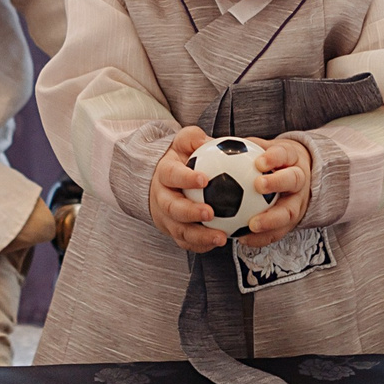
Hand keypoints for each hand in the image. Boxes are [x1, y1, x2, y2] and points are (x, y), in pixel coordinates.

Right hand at [148, 126, 224, 251]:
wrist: (163, 182)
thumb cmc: (181, 159)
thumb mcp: (183, 143)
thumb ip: (194, 138)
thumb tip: (210, 140)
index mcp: (164, 174)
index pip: (172, 175)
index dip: (185, 178)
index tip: (204, 180)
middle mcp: (161, 198)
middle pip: (172, 208)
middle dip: (190, 212)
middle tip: (210, 213)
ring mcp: (166, 218)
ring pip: (180, 230)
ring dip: (200, 236)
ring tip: (221, 237)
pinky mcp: (174, 232)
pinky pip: (186, 243)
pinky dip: (202, 245)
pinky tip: (220, 242)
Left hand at [236, 137, 312, 244]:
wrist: (294, 176)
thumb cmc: (268, 160)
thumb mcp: (257, 148)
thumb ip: (237, 147)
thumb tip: (203, 142)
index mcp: (290, 158)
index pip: (285, 154)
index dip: (274, 157)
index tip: (259, 161)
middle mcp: (298, 180)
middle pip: (293, 180)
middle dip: (277, 183)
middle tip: (258, 186)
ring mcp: (298, 201)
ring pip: (290, 211)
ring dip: (271, 220)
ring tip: (251, 225)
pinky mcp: (293, 222)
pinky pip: (279, 232)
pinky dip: (262, 237)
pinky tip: (243, 239)